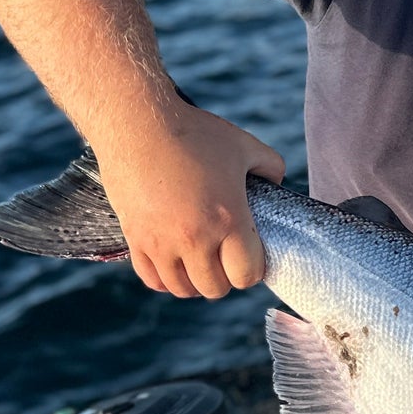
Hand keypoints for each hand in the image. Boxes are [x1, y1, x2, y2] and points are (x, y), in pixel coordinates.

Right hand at [95, 103, 284, 298]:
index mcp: (228, 218)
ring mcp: (161, 242)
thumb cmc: (194, 133)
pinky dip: (167, 278)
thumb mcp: (245, 145)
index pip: (247, 275)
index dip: (253, 269)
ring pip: (184, 290)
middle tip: (225, 257)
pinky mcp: (136, 239)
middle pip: (216, 288)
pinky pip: (153, 280)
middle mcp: (195, 238)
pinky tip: (175, 262)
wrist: (137, 123)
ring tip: (201, 260)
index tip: (250, 255)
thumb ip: (271, 167)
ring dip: (196, 280)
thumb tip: (276, 185)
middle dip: (226, 277)